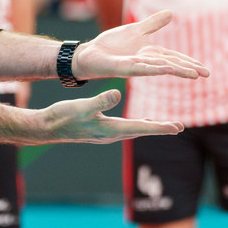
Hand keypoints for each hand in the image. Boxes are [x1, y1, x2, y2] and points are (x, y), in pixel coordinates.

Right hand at [38, 89, 183, 142]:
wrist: (47, 128)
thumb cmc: (63, 117)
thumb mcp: (83, 106)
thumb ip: (100, 101)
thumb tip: (118, 94)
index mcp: (110, 129)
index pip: (141, 128)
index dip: (161, 127)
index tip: (178, 127)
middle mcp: (111, 134)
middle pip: (142, 131)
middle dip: (160, 129)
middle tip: (179, 127)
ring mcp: (105, 133)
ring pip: (134, 130)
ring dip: (150, 127)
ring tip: (165, 126)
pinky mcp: (100, 129)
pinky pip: (125, 127)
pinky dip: (137, 125)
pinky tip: (139, 123)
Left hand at [73, 10, 209, 80]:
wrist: (89, 53)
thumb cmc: (111, 45)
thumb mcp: (135, 29)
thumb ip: (153, 24)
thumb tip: (171, 13)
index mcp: (151, 53)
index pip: (175, 58)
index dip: (190, 62)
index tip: (205, 70)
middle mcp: (146, 61)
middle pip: (172, 65)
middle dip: (189, 69)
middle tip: (206, 75)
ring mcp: (136, 65)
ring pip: (160, 68)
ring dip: (177, 71)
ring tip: (193, 75)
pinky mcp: (123, 67)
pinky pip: (141, 68)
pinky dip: (155, 68)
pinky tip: (167, 69)